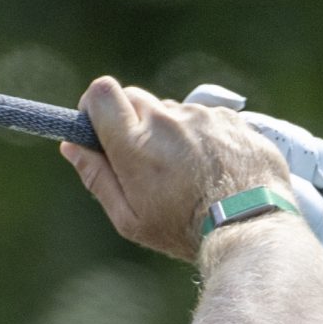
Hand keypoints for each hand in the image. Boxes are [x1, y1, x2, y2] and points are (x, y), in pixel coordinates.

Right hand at [61, 77, 289, 262]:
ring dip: (171, 132)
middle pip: (136, 98)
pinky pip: (206, 119)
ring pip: (173, 111)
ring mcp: (203, 116)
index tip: (99, 126)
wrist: (250, 228)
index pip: (102, 92)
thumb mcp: (129, 218)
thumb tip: (72, 146)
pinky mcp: (232, 120)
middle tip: (144, 159)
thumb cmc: (184, 230)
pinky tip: (213, 169)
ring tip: (188, 173)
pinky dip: (203, 138)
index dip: (95, 106)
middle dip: (132, 122)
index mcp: (136, 144)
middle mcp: (168, 120)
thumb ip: (97, 177)